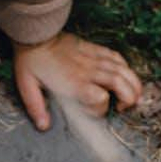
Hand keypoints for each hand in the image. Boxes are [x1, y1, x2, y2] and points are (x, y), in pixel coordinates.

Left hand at [12, 33, 143, 129]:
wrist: (36, 34)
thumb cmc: (31, 62)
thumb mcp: (27, 87)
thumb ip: (36, 108)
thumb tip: (44, 127)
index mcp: (74, 83)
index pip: (101, 99)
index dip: (101, 110)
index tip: (94, 112)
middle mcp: (88, 71)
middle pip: (120, 84)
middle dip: (129, 98)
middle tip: (123, 107)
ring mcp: (94, 59)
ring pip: (123, 70)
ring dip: (133, 84)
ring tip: (133, 95)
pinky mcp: (95, 49)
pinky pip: (116, 57)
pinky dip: (125, 67)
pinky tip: (125, 75)